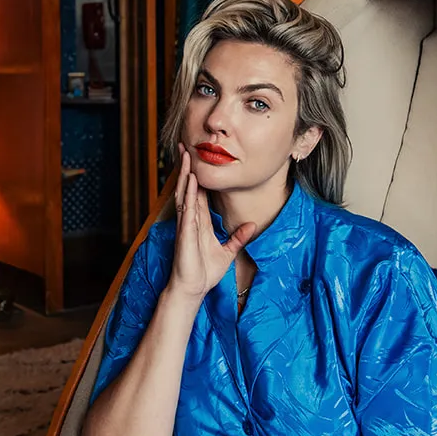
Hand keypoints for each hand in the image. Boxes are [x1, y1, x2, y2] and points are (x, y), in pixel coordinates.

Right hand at [169, 144, 254, 301]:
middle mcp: (191, 219)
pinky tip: (191, 180)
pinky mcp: (185, 232)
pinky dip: (189, 194)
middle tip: (185, 147)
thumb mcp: (227, 251)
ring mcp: (187, 224)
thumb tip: (252, 225)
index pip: (198, 193)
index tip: (197, 160)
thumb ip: (238, 237)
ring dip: (185, 174)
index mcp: (200, 222)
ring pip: (185, 193)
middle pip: (188, 187)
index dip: (198, 176)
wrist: (192, 288)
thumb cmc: (204, 272)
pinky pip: (187, 209)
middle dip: (187, 167)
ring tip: (184, 155)